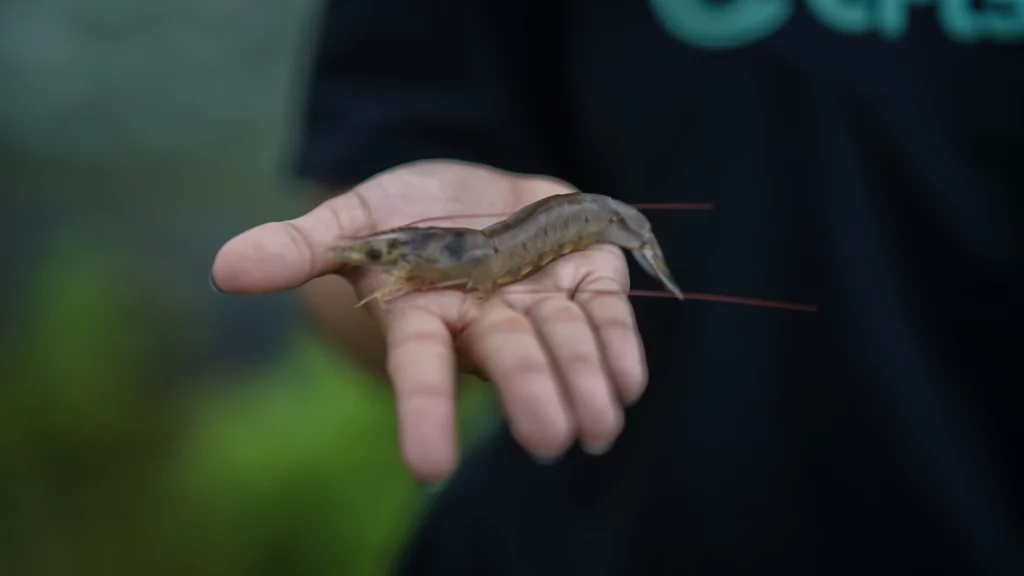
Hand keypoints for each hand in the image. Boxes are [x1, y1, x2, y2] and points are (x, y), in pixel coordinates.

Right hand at [210, 160, 647, 482]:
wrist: (486, 190)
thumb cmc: (414, 211)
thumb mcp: (358, 217)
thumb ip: (301, 245)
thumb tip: (222, 269)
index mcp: (427, 312)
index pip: (420, 367)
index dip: (422, 411)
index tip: (426, 465)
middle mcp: (486, 319)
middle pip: (507, 358)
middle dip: (528, 394)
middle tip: (549, 439)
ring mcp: (540, 302)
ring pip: (564, 344)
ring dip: (585, 382)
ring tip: (601, 428)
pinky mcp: (589, 279)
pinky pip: (608, 317)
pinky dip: (618, 347)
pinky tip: (629, 384)